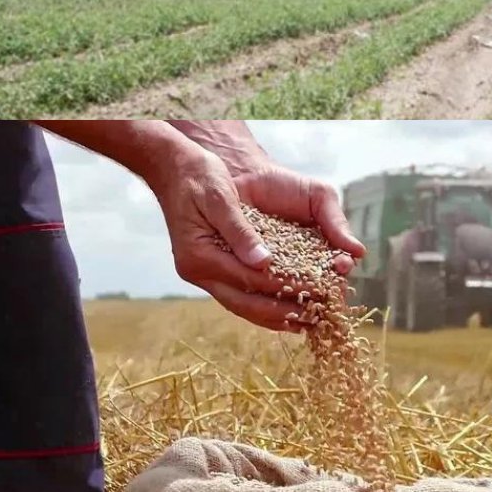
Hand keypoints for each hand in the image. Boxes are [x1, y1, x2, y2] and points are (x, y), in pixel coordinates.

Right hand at [147, 149, 363, 332]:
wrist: (173, 168)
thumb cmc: (199, 176)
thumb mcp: (219, 197)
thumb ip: (240, 231)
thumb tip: (263, 263)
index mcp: (198, 254)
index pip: (250, 279)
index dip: (286, 287)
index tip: (317, 292)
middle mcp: (197, 271)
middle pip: (246, 303)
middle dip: (283, 313)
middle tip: (318, 320)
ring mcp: (201, 274)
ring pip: (242, 305)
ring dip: (275, 316)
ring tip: (308, 323)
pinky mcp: (209, 270)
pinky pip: (239, 295)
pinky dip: (263, 305)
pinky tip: (287, 310)